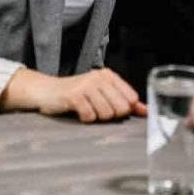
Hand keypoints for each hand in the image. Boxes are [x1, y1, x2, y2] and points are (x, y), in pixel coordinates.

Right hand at [2, 66, 146, 121]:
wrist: (47, 91)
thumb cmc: (77, 94)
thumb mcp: (101, 93)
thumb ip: (124, 101)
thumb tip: (146, 110)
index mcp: (109, 75)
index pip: (131, 98)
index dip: (125, 110)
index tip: (114, 110)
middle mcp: (99, 77)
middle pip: (121, 108)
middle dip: (111, 115)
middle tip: (97, 110)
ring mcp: (86, 85)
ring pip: (106, 113)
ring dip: (96, 117)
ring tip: (87, 109)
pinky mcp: (74, 95)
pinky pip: (89, 116)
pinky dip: (85, 118)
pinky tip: (78, 111)